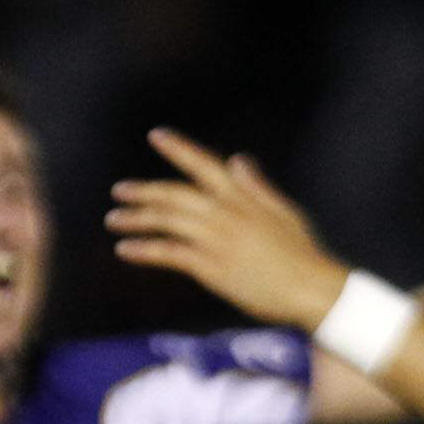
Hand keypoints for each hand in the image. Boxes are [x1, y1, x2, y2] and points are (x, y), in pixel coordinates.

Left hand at [106, 129, 350, 332]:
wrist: (310, 287)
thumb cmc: (301, 255)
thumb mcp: (283, 212)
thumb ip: (257, 186)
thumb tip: (238, 159)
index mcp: (244, 197)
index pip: (205, 164)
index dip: (179, 148)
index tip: (157, 135)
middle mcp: (228, 213)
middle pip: (176, 195)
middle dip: (144, 191)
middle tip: (119, 190)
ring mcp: (218, 239)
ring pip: (168, 221)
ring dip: (137, 219)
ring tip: (113, 219)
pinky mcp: (212, 267)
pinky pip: (170, 253)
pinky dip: (144, 250)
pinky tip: (124, 249)